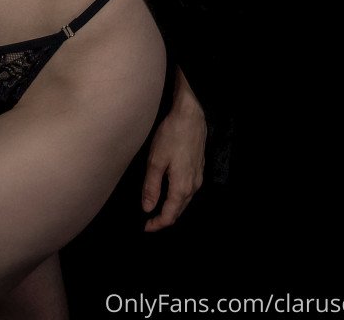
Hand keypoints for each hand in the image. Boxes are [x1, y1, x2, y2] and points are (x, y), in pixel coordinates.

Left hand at [141, 69, 206, 230]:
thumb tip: (147, 208)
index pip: (170, 215)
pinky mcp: (199, 168)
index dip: (157, 224)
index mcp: (182, 187)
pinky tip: (169, 192)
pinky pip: (188, 191)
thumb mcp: (155, 161)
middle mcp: (193, 186)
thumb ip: (151, 187)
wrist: (190, 116)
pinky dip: (178, 197)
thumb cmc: (171, 136)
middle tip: (149, 221)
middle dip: (164, 218)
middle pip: (179, 211)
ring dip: (171, 208)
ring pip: (185, 201)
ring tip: (156, 208)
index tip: (145, 227)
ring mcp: (198, 177)